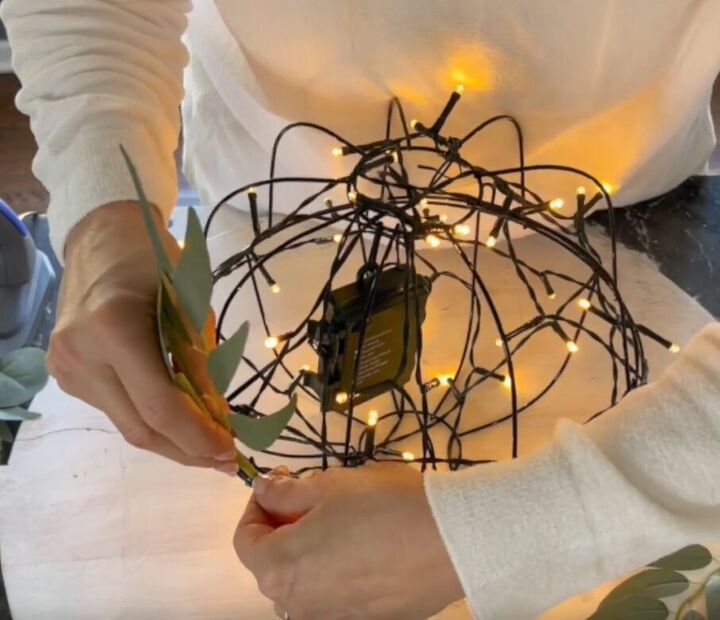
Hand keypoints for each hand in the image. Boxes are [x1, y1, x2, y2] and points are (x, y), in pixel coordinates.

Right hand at [47, 201, 236, 473]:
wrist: (102, 239)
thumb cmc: (156, 260)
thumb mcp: (193, 306)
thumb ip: (205, 364)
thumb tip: (221, 419)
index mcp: (114, 330)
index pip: (160, 407)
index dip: (198, 437)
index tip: (232, 452)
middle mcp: (82, 357)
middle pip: (140, 429)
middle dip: (187, 451)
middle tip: (225, 460)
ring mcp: (67, 369)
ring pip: (126, 425)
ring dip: (170, 439)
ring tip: (207, 442)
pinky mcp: (65, 375)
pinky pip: (115, 409)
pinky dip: (149, 418)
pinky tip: (176, 417)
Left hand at [234, 463, 463, 619]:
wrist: (452, 538)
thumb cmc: (383, 504)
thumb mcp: (329, 485)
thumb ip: (286, 491)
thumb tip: (263, 489)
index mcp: (280, 568)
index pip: (245, 539)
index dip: (258, 505)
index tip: (283, 484)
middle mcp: (300, 604)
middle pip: (273, 563)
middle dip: (284, 526)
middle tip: (314, 496)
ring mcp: (334, 617)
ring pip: (306, 580)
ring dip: (310, 549)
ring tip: (343, 519)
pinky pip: (337, 594)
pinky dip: (339, 569)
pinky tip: (368, 544)